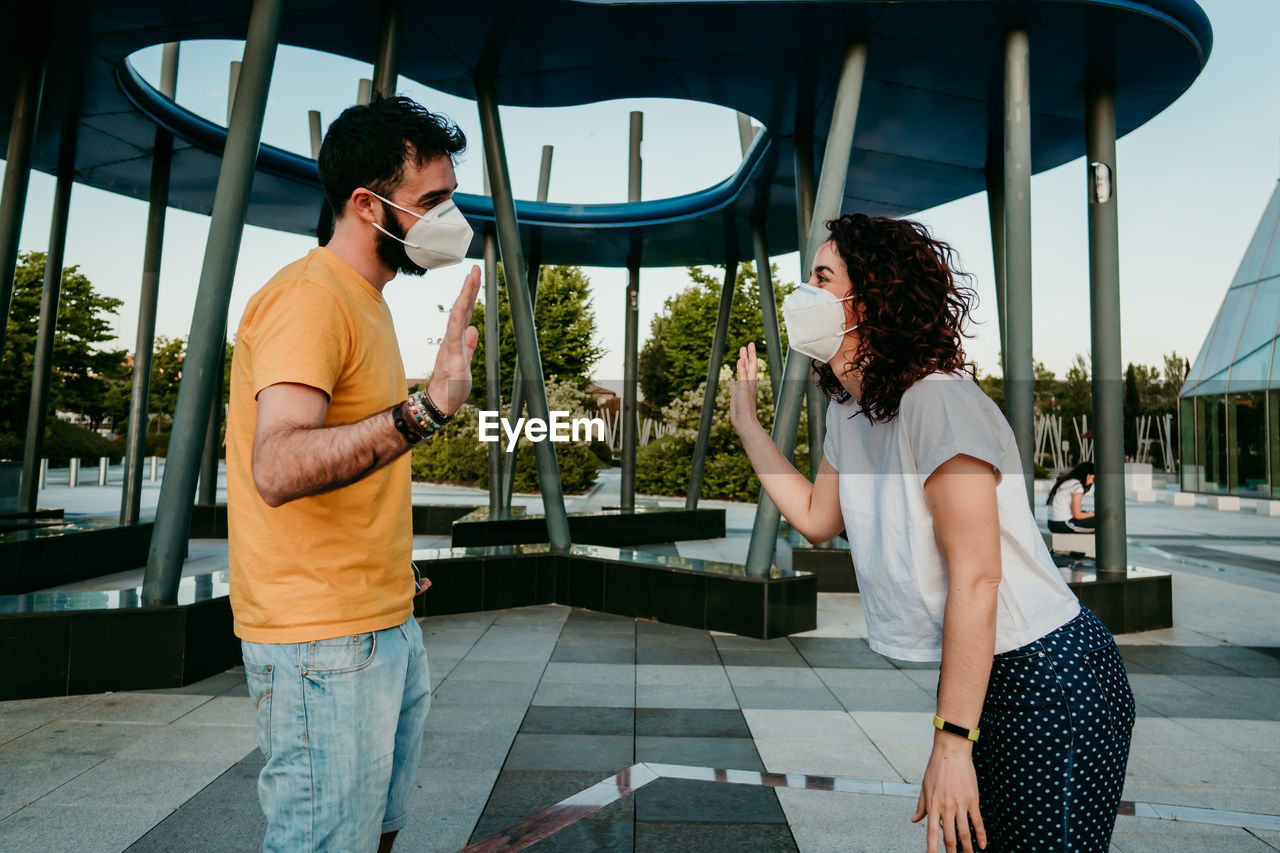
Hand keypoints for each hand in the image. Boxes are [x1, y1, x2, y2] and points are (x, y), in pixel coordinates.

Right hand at [426, 265, 480, 416]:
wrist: (440, 404)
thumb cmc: (452, 386)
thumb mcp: (466, 361)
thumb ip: (469, 345)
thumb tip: (474, 329)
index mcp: (456, 340)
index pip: (465, 312)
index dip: (470, 294)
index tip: (474, 276)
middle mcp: (452, 339)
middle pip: (461, 309)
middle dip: (468, 288)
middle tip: (475, 268)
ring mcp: (450, 347)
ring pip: (457, 317)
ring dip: (464, 298)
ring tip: (470, 279)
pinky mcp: (451, 358)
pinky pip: (453, 336)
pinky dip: (458, 321)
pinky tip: (462, 308)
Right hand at [730, 342, 759, 429]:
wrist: (744, 422)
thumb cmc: (745, 406)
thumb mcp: (744, 387)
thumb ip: (743, 374)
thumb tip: (741, 360)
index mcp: (751, 381)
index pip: (752, 363)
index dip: (751, 353)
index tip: (750, 343)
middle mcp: (748, 384)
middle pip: (747, 367)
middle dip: (746, 356)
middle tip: (744, 346)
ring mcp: (742, 390)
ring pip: (741, 375)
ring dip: (740, 366)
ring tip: (739, 359)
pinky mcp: (736, 397)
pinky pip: (734, 387)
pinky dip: (732, 383)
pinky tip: (730, 382)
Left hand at [910, 737, 986, 851]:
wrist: (951, 752)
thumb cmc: (936, 768)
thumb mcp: (924, 787)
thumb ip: (921, 806)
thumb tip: (914, 820)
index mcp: (933, 806)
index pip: (931, 833)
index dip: (932, 849)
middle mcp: (946, 808)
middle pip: (950, 837)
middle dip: (952, 852)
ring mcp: (960, 805)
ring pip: (965, 833)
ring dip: (967, 848)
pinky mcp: (972, 800)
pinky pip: (978, 821)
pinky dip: (981, 835)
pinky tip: (983, 845)